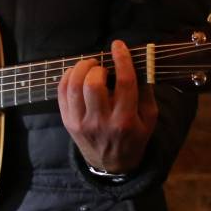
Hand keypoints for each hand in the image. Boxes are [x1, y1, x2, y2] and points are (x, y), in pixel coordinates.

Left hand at [57, 39, 157, 175]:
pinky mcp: (68, 122)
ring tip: (89, 66)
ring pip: (74, 87)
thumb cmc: (133, 137)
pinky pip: (61, 93)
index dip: (121, 59)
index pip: (124, 83)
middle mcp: (102, 122)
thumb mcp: (150, 119)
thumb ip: (146, 91)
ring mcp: (82, 123)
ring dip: (80, 69)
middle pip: (93, 85)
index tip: (118, 45)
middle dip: (97, 67)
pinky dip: (67, 77)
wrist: (112, 165)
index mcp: (126, 120)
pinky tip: (76, 73)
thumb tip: (140, 63)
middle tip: (101, 66)